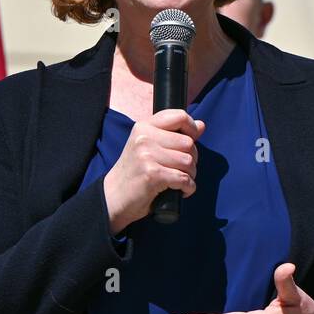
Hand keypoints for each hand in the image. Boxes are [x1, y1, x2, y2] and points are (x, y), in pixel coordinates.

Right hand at [102, 109, 204, 232]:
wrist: (113, 197)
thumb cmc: (134, 172)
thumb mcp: (149, 147)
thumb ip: (174, 135)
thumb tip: (201, 125)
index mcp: (144, 127)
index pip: (179, 116)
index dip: (191, 128)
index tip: (191, 141)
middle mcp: (144, 138)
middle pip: (188, 143)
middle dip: (192, 159)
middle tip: (181, 169)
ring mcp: (147, 155)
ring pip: (188, 162)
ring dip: (190, 175)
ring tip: (178, 180)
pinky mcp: (152, 174)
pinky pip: (184, 179)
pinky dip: (188, 188)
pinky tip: (180, 191)